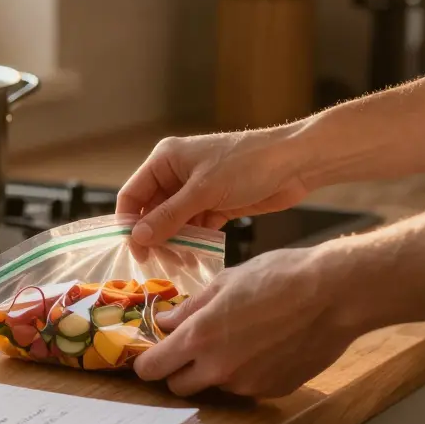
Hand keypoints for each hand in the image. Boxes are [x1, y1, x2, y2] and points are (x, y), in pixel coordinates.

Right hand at [117, 127, 315, 246]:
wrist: (294, 163)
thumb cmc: (247, 165)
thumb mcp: (204, 191)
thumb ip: (169, 216)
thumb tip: (138, 237)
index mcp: (165, 160)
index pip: (133, 194)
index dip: (130, 223)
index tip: (136, 251)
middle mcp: (176, 173)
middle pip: (152, 211)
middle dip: (155, 237)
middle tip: (159, 264)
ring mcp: (196, 190)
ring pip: (174, 222)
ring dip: (175, 242)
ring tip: (179, 263)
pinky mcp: (215, 204)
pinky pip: (195, 226)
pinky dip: (193, 242)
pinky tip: (195, 257)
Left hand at [133, 246, 356, 397]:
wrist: (335, 295)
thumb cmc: (280, 277)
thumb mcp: (226, 281)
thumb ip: (191, 307)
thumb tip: (166, 321)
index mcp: (199, 338)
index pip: (152, 369)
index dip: (147, 362)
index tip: (151, 352)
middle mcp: (219, 369)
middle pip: (178, 386)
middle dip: (177, 369)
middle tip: (190, 346)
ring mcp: (247, 384)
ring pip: (214, 386)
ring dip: (214, 370)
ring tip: (238, 337)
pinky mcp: (273, 390)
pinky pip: (246, 387)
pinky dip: (246, 372)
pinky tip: (264, 346)